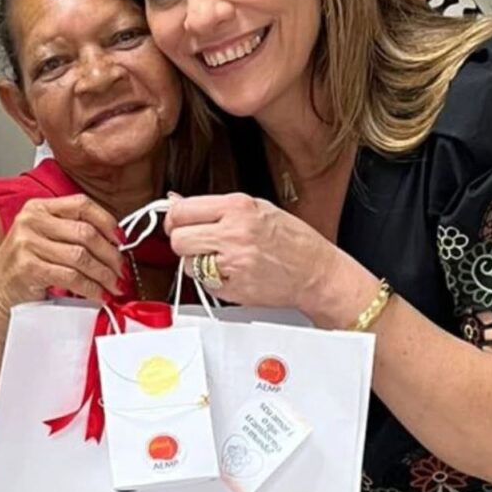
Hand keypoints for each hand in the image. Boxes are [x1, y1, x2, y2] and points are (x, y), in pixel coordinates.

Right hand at [0, 194, 125, 313]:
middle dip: (111, 255)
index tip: (121, 241)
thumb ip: (71, 234)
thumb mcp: (44, 240)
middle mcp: (31, 221)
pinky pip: (71, 276)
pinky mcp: (28, 268)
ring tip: (114, 286)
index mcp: (38, 208)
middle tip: (121, 271)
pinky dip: (90, 288)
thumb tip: (114, 243)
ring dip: (104, 275)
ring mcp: (27, 243)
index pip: (82, 205)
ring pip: (81, 256)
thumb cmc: (25, 269)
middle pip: (86, 233)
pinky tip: (98, 295)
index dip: (107, 222)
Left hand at [165, 193, 339, 310]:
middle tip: (197, 243)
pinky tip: (233, 273)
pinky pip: (204, 284)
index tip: (178, 223)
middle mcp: (234, 234)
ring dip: (197, 263)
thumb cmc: (292, 239)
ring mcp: (233, 264)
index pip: (182, 211)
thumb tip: (176, 202)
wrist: (316, 271)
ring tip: (221, 258)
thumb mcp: (257, 208)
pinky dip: (212, 281)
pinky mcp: (233, 289)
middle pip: (178, 240)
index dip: (175, 219)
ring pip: (187, 264)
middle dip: (183, 243)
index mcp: (238, 207)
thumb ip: (214, 206)